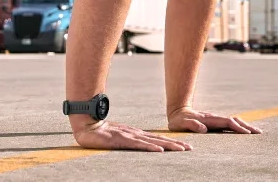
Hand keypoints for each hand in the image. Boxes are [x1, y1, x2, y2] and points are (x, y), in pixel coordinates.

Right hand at [71, 119, 191, 151]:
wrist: (87, 125)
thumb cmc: (101, 132)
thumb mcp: (119, 137)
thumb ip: (129, 141)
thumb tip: (140, 146)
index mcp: (136, 134)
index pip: (157, 139)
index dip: (171, 142)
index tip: (185, 146)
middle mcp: (135, 134)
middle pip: (159, 140)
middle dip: (176, 144)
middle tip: (190, 148)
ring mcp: (129, 136)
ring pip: (152, 142)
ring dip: (168, 146)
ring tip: (181, 149)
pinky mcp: (121, 140)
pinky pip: (138, 145)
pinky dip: (150, 148)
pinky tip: (159, 151)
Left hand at [167, 106, 262, 133]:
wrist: (178, 112)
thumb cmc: (178, 121)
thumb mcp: (181, 124)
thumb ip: (191, 125)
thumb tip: (203, 129)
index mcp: (209, 119)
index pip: (227, 122)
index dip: (237, 128)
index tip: (247, 133)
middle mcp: (215, 118)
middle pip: (235, 120)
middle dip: (247, 126)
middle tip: (259, 133)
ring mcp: (216, 119)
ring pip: (234, 121)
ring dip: (246, 126)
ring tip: (257, 132)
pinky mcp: (216, 122)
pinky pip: (231, 124)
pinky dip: (240, 126)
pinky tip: (245, 131)